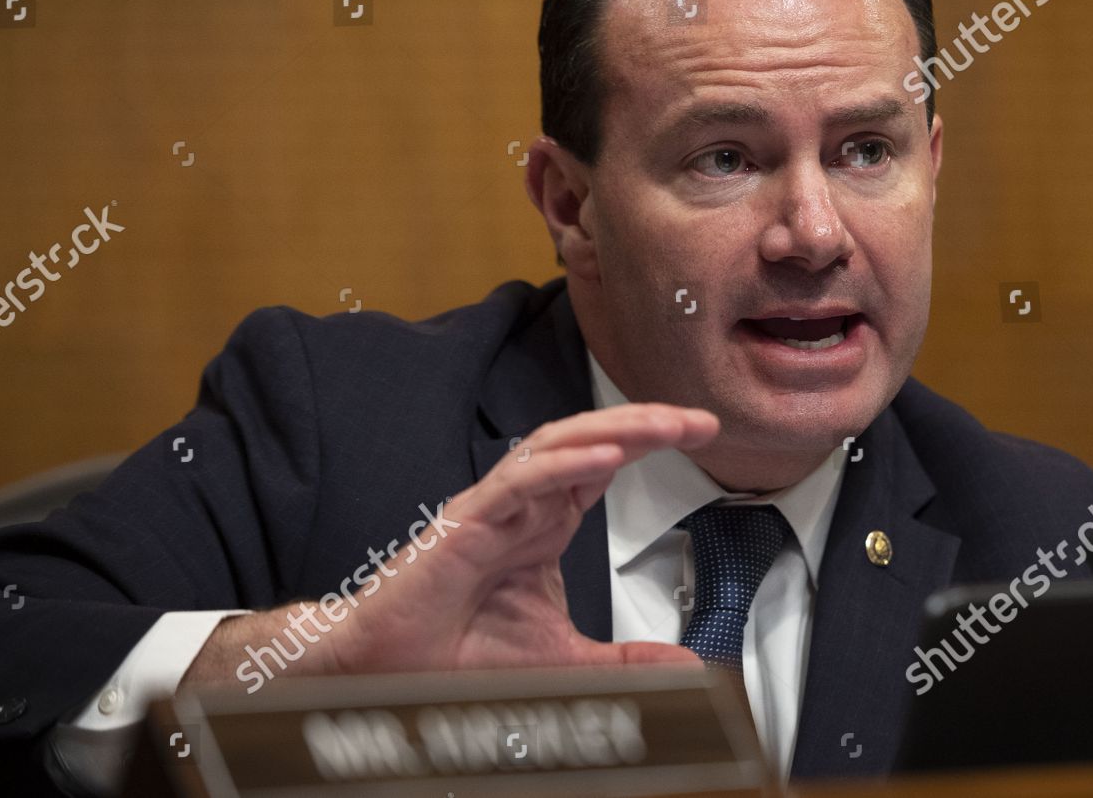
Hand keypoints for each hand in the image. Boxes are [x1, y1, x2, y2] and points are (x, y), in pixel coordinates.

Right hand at [327, 402, 719, 673]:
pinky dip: (563, 466)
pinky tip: (605, 456)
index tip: (702, 433)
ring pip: (558, 446)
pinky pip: (520, 483)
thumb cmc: (458, 652)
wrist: (390, 671)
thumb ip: (624, 661)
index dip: (652, 443)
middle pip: (592, 441)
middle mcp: (525, 506)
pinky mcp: (467, 522)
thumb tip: (683, 665)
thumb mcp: (566, 661)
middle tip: (698, 421)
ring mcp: (497, 508)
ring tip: (664, 424)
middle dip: (646, 424)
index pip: (608, 464)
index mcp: (547, 523)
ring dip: (614, 430)